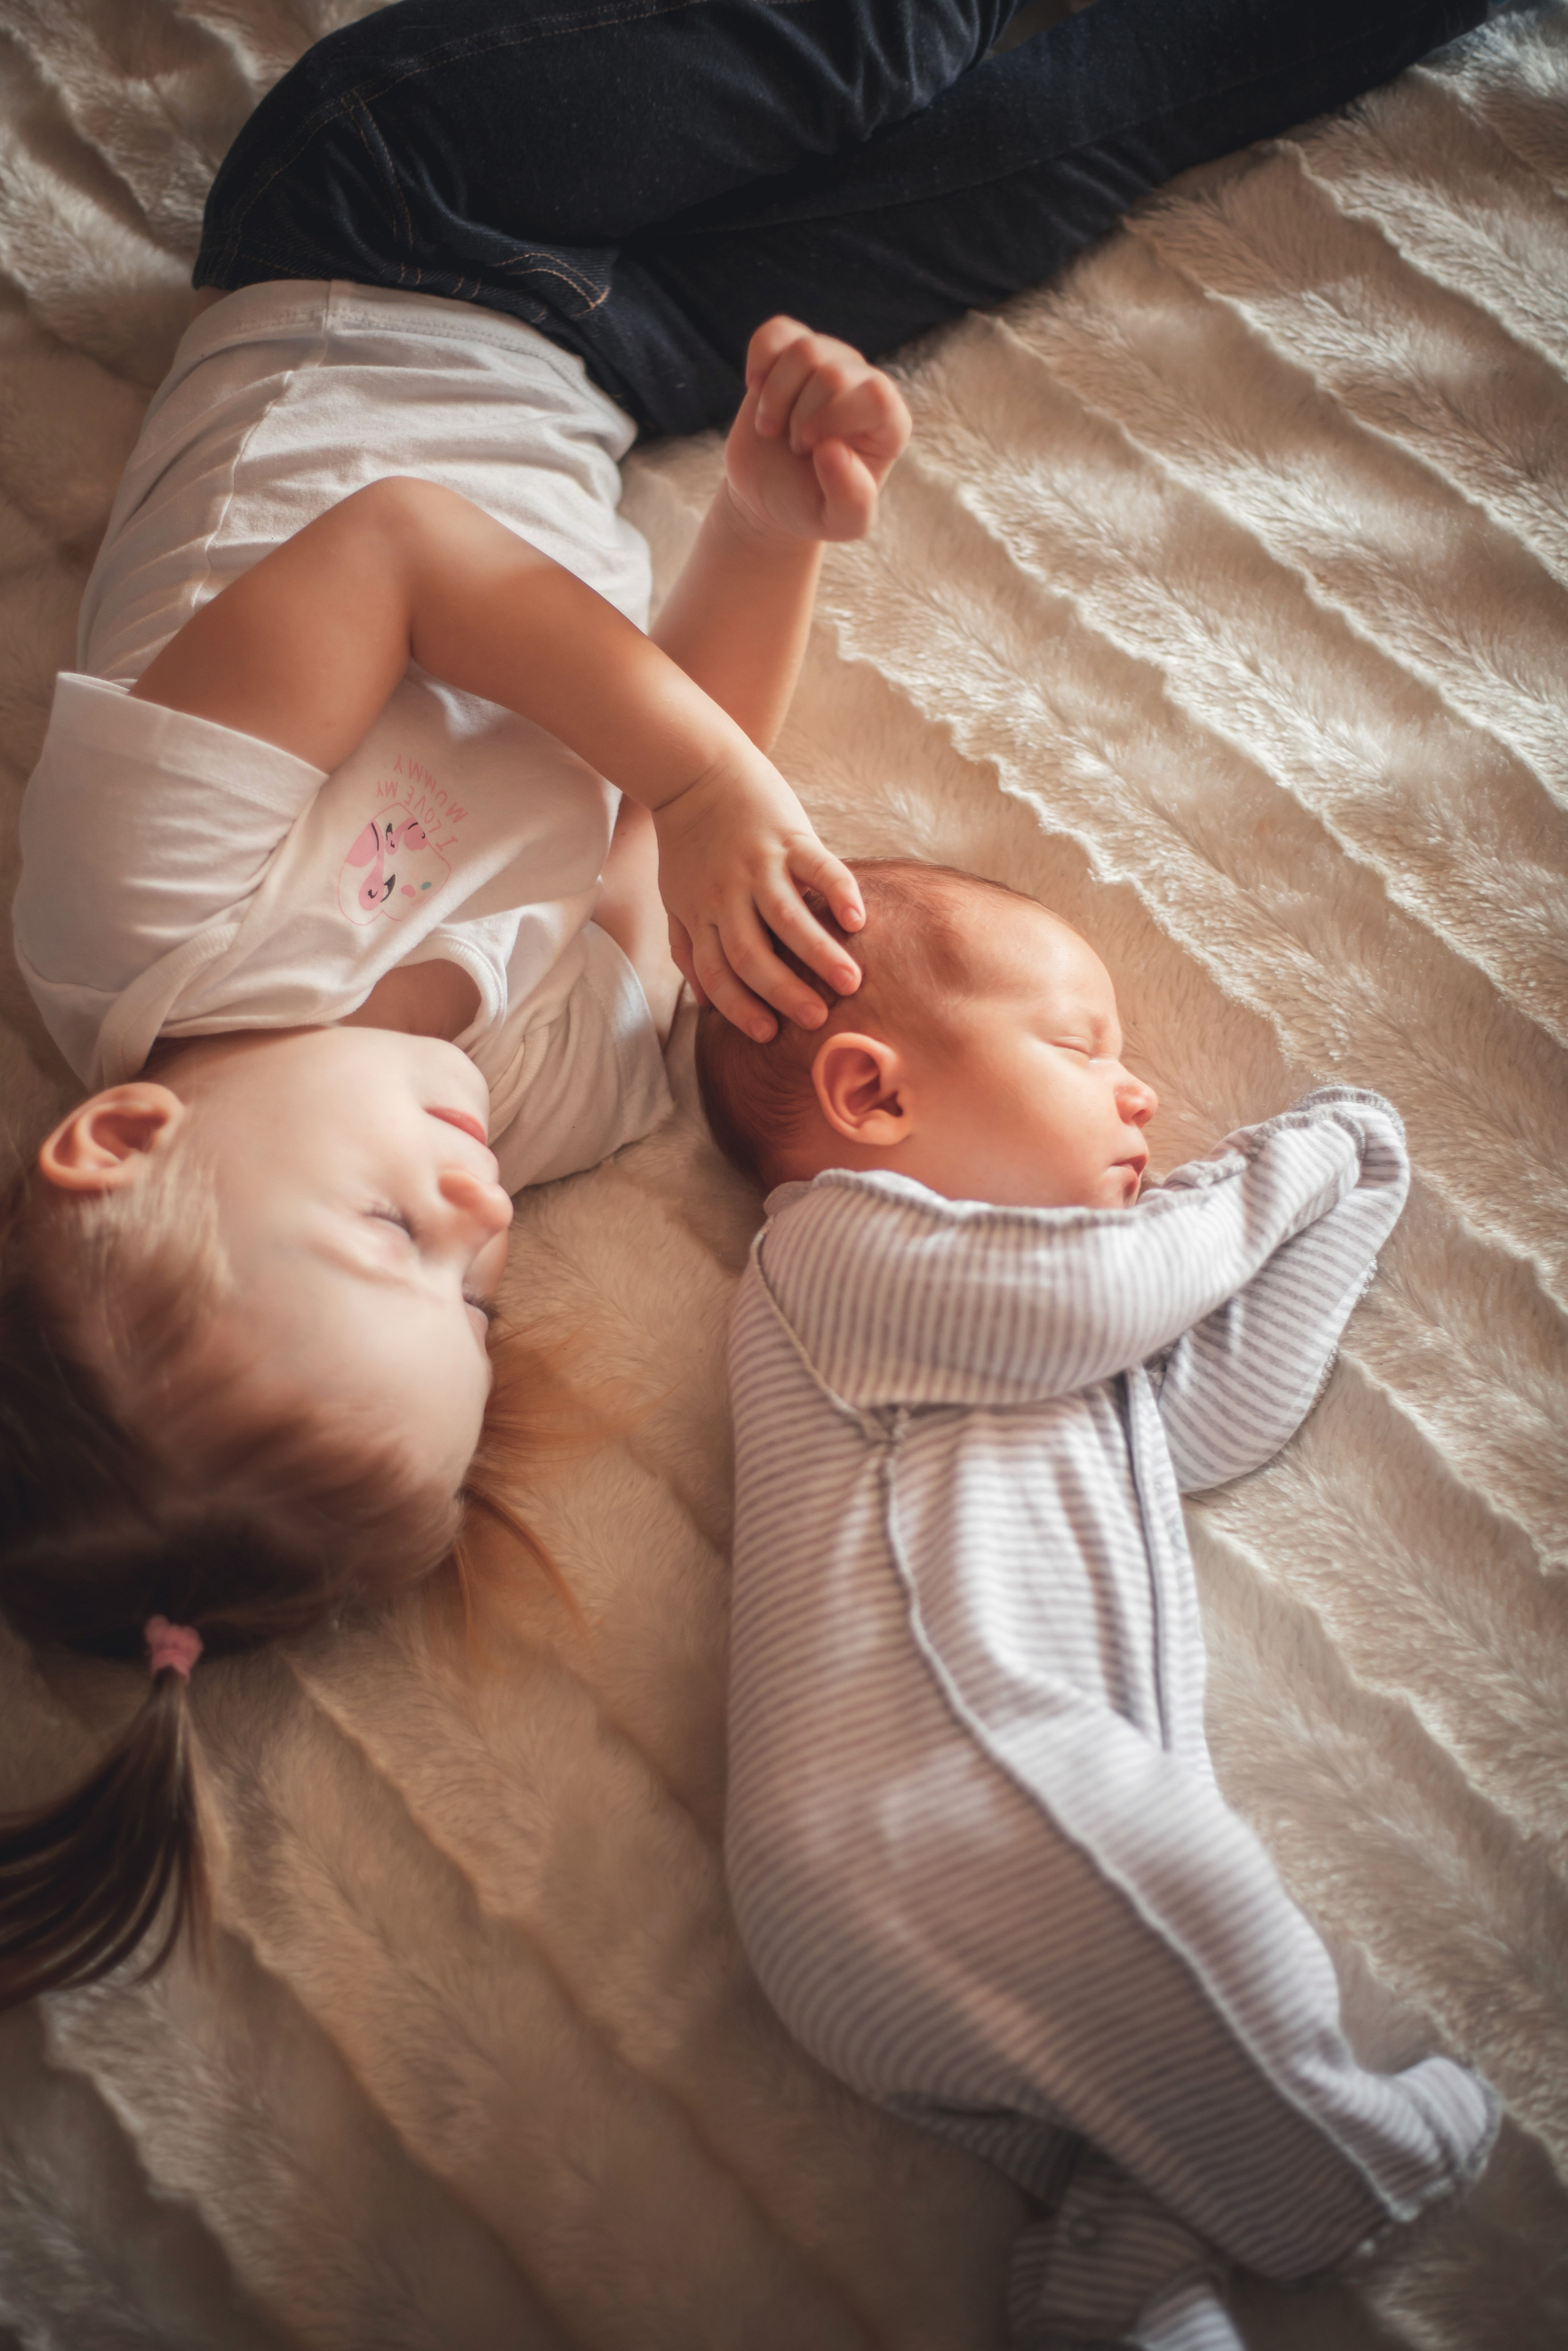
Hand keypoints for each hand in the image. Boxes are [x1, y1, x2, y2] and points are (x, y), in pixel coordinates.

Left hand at [652, 747, 863, 1040]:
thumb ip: (688, 946)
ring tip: (851, 982)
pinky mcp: (788, 834)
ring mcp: (759, 864)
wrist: (693, 769)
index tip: (767, 1034)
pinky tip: (860, 920)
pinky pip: (818, 866)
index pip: (719, 971)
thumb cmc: (688, 841)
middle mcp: (728, 895)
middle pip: (752, 953)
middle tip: (818, 1019)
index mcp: (701, 913)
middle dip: (784, 991)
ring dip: (818, 952)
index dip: (739, 1005)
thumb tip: (703, 1000)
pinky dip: (839, 893)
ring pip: (787, 917)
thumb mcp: (675, 897)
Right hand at [723, 317, 911, 546]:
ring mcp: (830, 362)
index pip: (876, 394)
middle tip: (794, 445)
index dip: (833, 418)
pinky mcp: (792, 352)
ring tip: (772, 427)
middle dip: (800, 414)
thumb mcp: (840, 522)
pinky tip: (758, 392)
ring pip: (804, 350)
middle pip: (833, 372)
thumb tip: (833, 449)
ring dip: (775, 396)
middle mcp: (865, 384)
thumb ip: (852, 500)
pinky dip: (759, 362)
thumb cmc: (811, 506)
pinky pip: (776, 332)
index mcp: (889, 423)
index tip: (812, 449)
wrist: (770, 493)